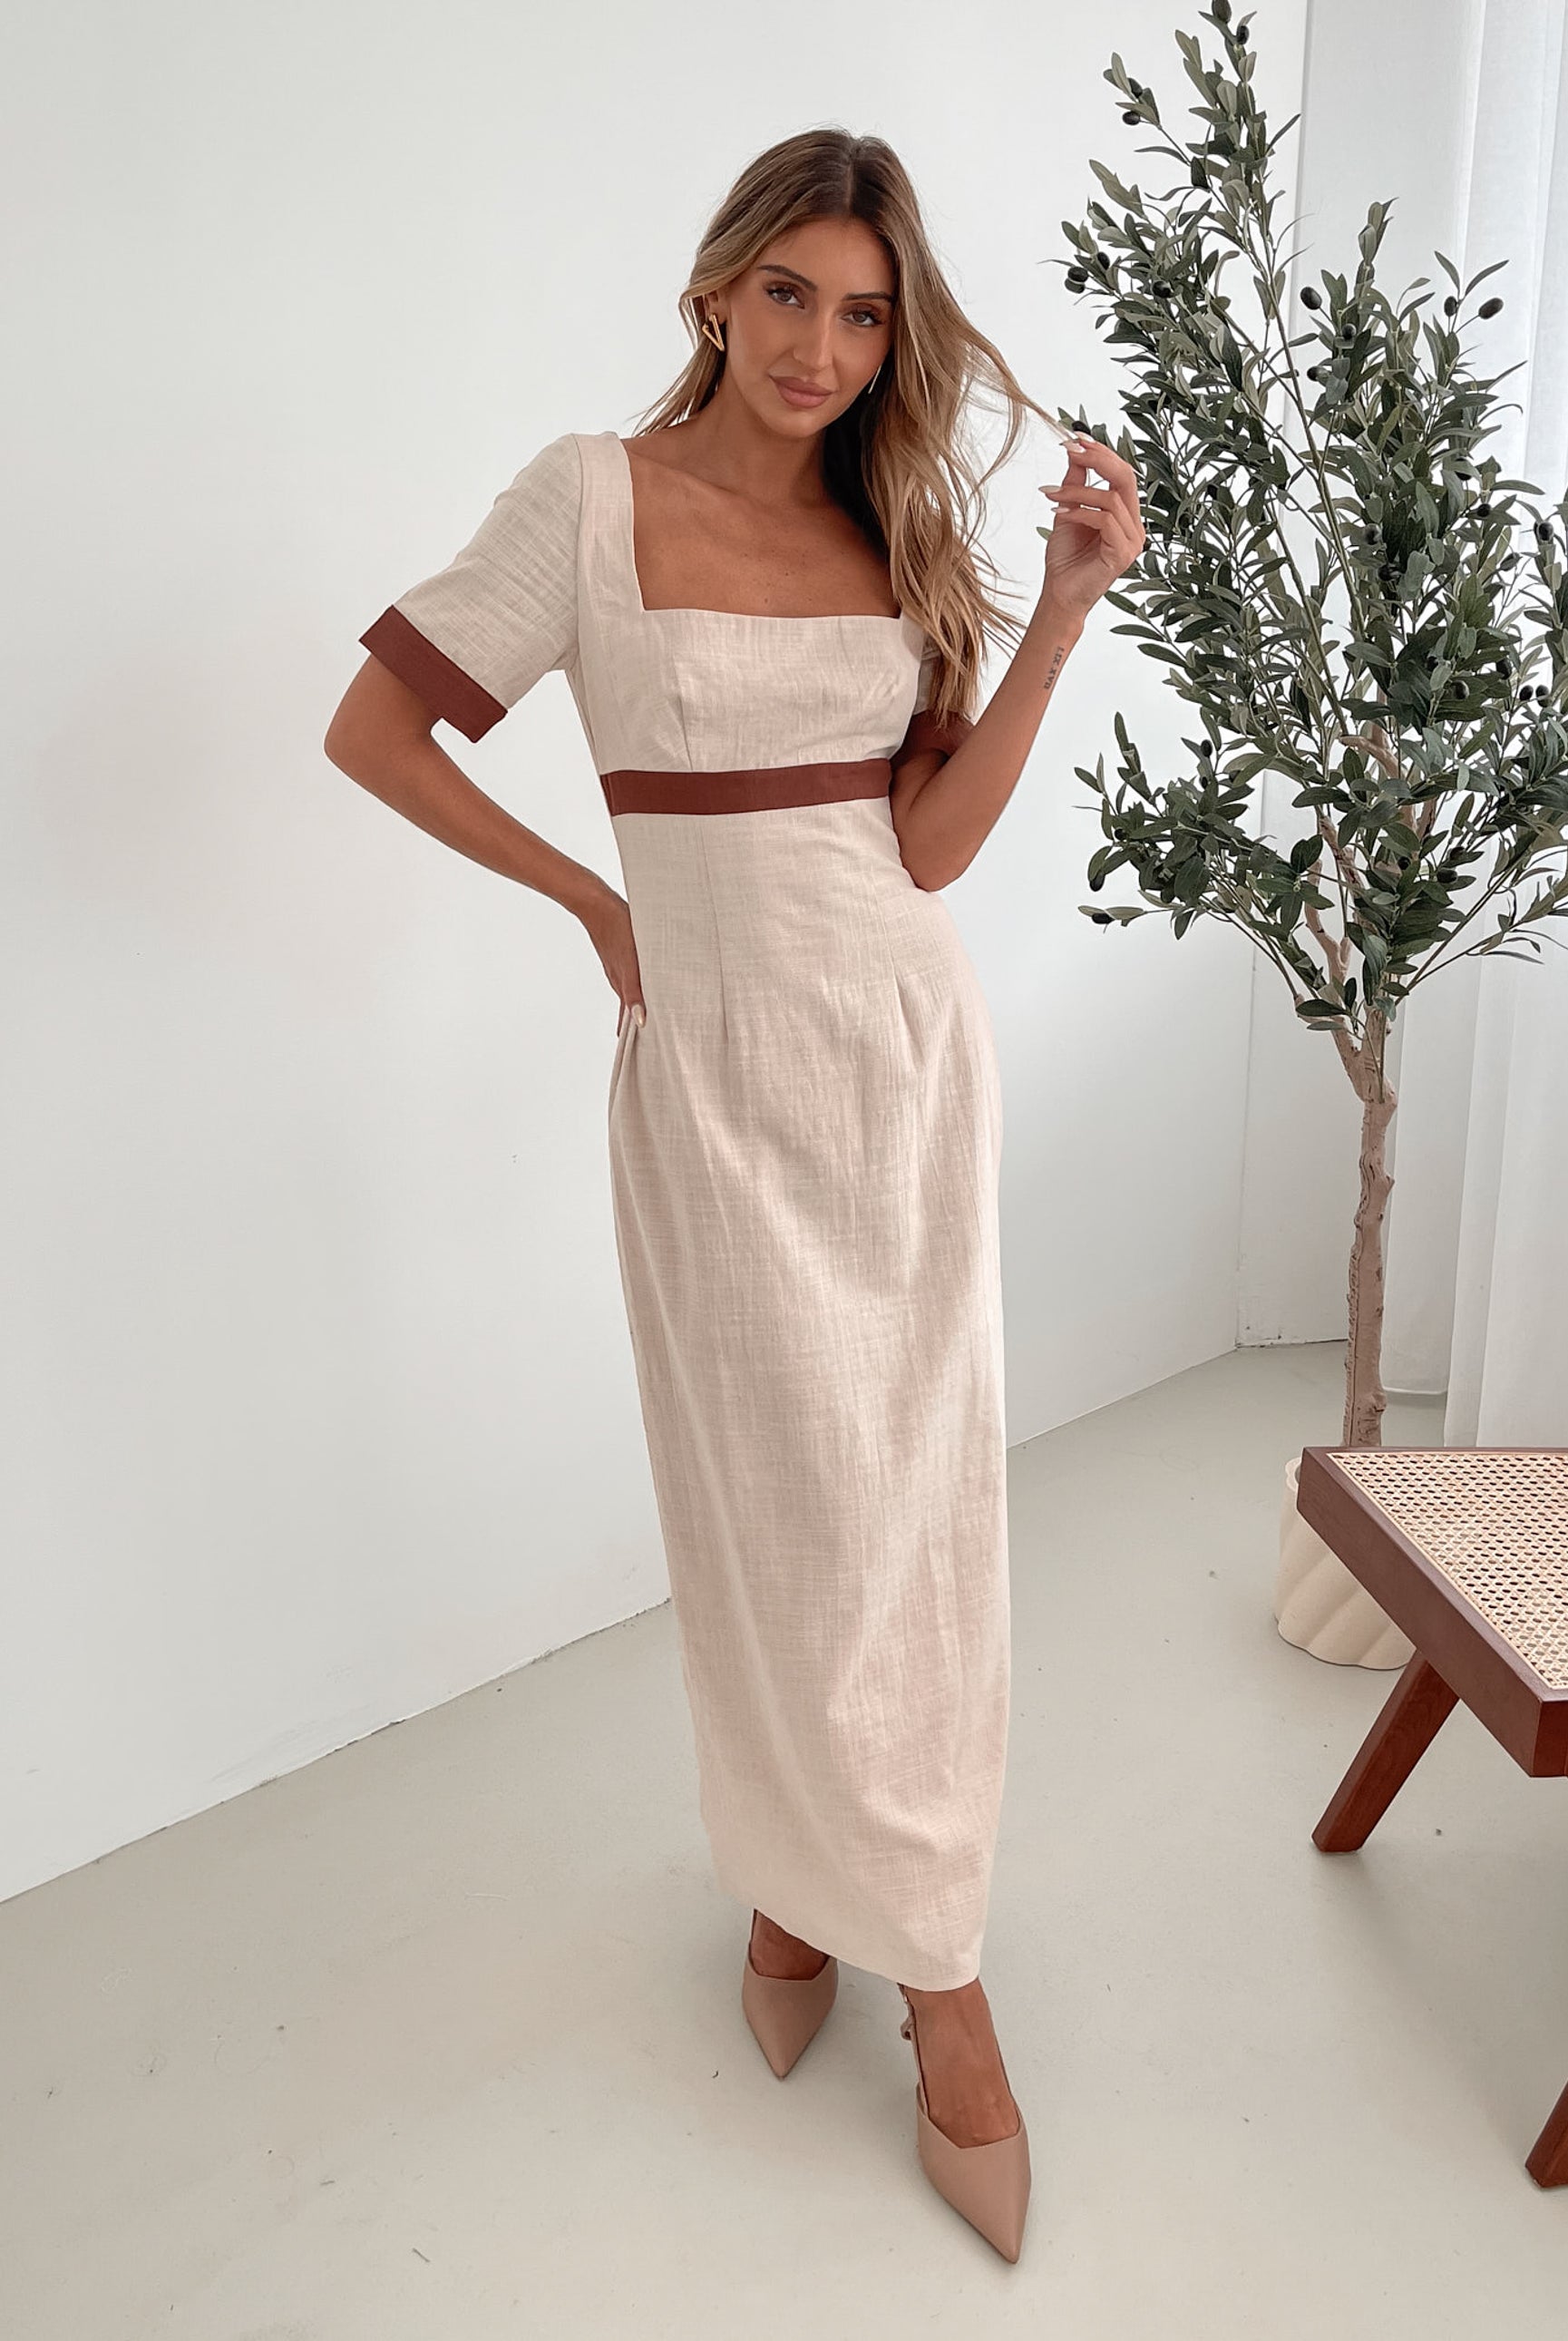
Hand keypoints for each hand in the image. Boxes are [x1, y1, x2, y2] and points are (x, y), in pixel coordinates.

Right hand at [580, 887, 645, 1034]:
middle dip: (638, 1025)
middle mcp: (619, 979)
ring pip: (630, 993)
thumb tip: (640, 1021)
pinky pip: (630, 977)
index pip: (628, 1019)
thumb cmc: (616, 929)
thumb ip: (635, 993)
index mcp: (622, 985)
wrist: (596, 903)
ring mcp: (618, 966)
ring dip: (638, 1007)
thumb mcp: (630, 964)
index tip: (643, 1053)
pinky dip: (637, 989)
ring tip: (648, 1019)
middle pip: (629, 1009)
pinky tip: (643, 983)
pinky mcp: (620, 953)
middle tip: (648, 1042)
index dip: (635, 1035)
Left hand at [1037, 433, 1145, 624]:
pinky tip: (1058, 515)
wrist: (1059, 596)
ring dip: (1077, 492)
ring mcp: (1133, 541)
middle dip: (1098, 459)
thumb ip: (1076, 482)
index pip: (1122, 473)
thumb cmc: (1066, 559)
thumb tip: (1076, 448)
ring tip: (1051, 495)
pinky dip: (1080, 513)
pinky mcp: (1123, 554)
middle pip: (1127, 478)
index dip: (1101, 453)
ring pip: (1111, 499)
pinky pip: (1105, 520)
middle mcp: (1135, 526)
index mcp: (1126, 514)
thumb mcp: (1068, 511)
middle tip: (1071, 447)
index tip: (1074, 438)